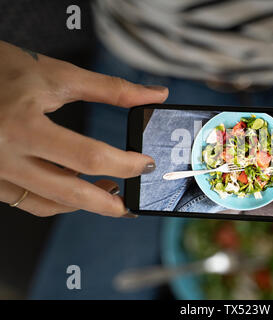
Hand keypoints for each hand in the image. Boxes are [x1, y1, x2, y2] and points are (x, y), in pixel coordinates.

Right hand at [0, 41, 167, 217]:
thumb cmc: (3, 70)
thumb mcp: (58, 74)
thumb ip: (111, 89)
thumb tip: (155, 95)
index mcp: (24, 125)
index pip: (88, 156)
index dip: (125, 164)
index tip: (145, 164)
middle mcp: (5, 155)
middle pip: (68, 193)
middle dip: (107, 204)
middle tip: (131, 205)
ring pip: (47, 203)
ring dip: (83, 204)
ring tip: (109, 191)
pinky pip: (29, 201)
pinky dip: (57, 200)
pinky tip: (74, 186)